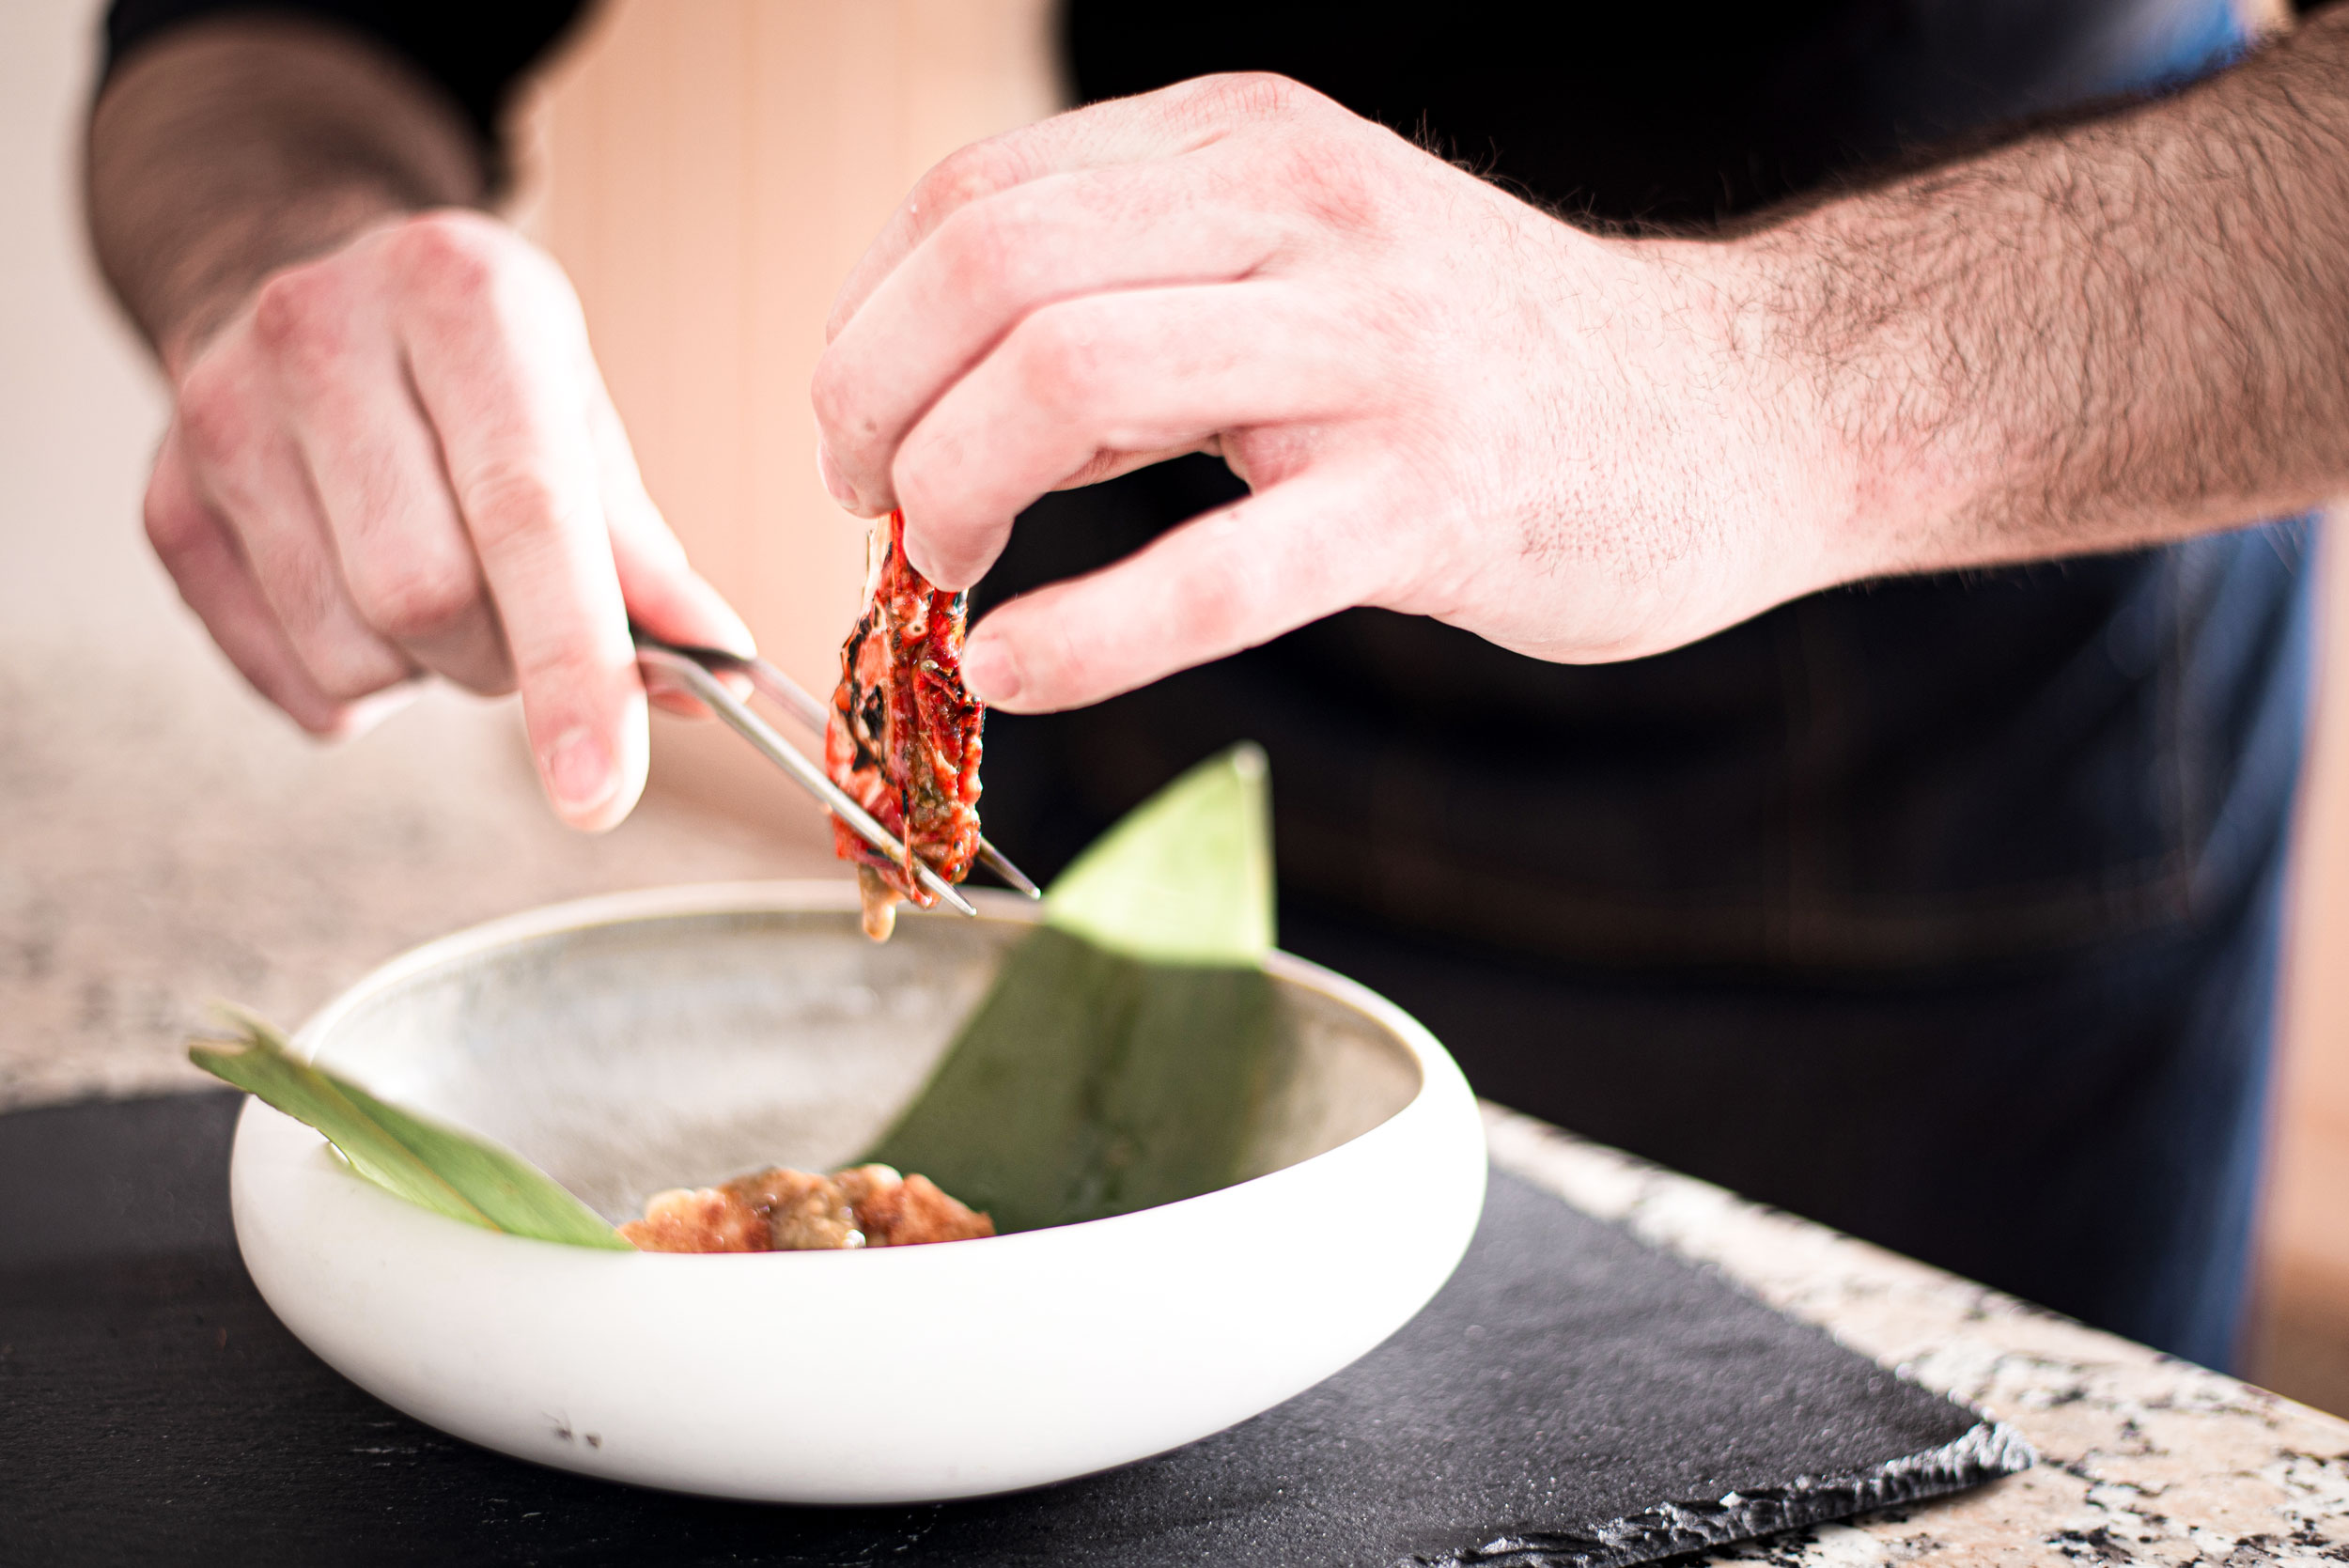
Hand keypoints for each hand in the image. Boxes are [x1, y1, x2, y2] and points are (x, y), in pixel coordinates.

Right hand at [147, 209, 749, 828]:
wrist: (293, 273)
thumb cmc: (468, 364)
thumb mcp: (574, 414)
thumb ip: (641, 552)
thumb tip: (711, 673)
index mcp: (459, 298)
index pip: (525, 512)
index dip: (572, 664)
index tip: (602, 788)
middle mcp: (322, 336)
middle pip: (427, 596)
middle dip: (503, 661)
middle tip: (525, 625)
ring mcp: (223, 416)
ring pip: (352, 651)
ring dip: (428, 673)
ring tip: (441, 589)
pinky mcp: (165, 499)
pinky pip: (283, 674)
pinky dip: (356, 684)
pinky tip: (362, 597)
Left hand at [813, 74, 1859, 713]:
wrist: (1727, 406)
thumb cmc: (1484, 357)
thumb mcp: (1298, 271)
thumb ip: (1134, 315)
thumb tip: (957, 419)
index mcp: (1244, 143)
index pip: (974, 199)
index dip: (867, 321)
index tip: (860, 424)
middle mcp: (1298, 212)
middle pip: (990, 272)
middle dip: (876, 404)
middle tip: (875, 509)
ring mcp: (1370, 352)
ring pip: (1070, 380)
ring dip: (951, 494)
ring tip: (947, 576)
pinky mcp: (1431, 499)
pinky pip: (1219, 567)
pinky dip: (1089, 632)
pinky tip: (1016, 672)